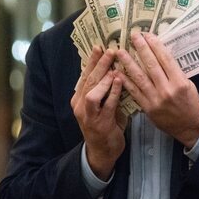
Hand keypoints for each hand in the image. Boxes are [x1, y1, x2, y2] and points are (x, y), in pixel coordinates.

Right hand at [71, 46, 127, 178]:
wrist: (102, 151)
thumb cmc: (105, 125)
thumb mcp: (102, 105)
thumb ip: (105, 90)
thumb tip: (115, 69)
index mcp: (79, 98)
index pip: (85, 75)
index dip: (91, 61)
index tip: (99, 46)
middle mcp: (80, 105)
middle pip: (88, 80)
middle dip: (99, 64)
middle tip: (109, 50)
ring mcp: (88, 115)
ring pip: (93, 92)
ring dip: (103, 78)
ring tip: (114, 66)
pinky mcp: (99, 123)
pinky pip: (106, 105)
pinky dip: (113, 92)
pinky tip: (120, 82)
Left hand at [115, 31, 198, 147]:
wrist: (191, 128)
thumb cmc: (192, 104)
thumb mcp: (189, 85)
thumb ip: (175, 72)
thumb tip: (161, 56)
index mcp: (180, 82)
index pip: (166, 59)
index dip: (155, 45)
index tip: (148, 35)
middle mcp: (167, 89)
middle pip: (152, 65)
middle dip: (141, 49)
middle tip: (133, 36)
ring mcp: (156, 99)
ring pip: (140, 77)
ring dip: (129, 63)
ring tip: (120, 52)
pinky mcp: (148, 108)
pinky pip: (135, 92)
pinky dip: (126, 82)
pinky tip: (118, 73)